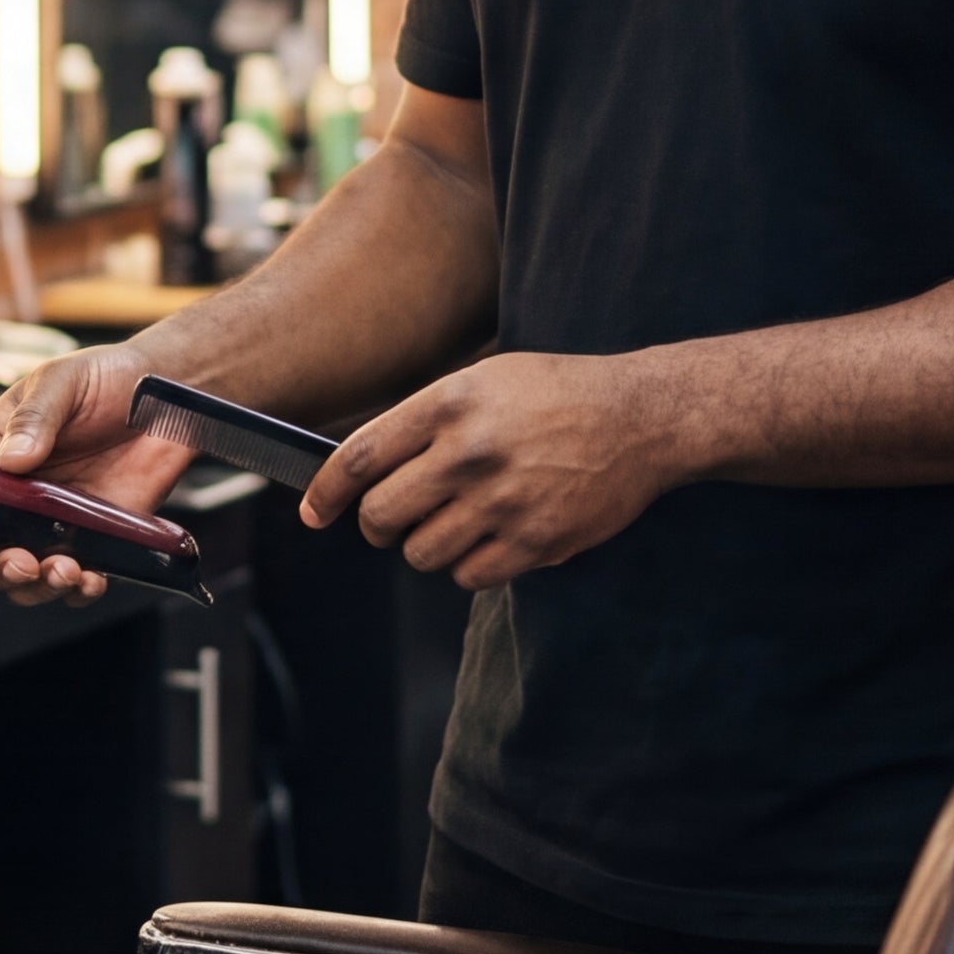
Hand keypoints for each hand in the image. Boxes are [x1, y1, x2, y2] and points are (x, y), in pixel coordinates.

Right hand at [0, 346, 194, 603]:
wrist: (169, 395)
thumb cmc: (104, 378)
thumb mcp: (60, 383)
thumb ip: (35, 419)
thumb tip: (12, 461)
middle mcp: (12, 502)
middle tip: (21, 563)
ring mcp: (51, 526)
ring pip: (24, 581)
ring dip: (37, 588)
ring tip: (66, 570)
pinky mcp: (95, 542)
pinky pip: (76, 581)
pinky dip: (79, 590)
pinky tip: (92, 580)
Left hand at [303, 351, 698, 589]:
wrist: (640, 418)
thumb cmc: (556, 394)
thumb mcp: (484, 378)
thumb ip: (424, 418)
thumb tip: (361, 465)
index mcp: (451, 403)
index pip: (361, 458)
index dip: (326, 492)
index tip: (313, 512)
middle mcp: (470, 452)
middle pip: (381, 514)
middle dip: (375, 525)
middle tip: (390, 521)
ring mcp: (504, 500)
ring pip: (421, 553)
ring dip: (425, 546)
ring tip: (453, 523)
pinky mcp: (536, 540)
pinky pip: (469, 576)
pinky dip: (468, 566)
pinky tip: (488, 539)